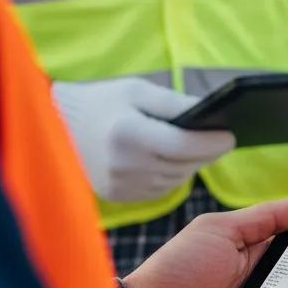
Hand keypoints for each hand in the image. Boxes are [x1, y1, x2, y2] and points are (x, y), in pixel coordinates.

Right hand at [52, 77, 234, 201]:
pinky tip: (175, 160)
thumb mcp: (138, 91)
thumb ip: (175, 103)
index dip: (212, 142)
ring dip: (190, 165)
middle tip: (223, 139)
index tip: (232, 136)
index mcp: (126, 134)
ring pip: (174, 180)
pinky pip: (158, 189)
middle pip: (182, 164)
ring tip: (202, 148)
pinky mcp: (116, 196)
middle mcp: (122, 165)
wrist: (55, 127)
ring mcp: (118, 185)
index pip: (182, 145)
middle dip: (206, 152)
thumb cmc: (102, 102)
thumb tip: (212, 115)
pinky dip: (171, 175)